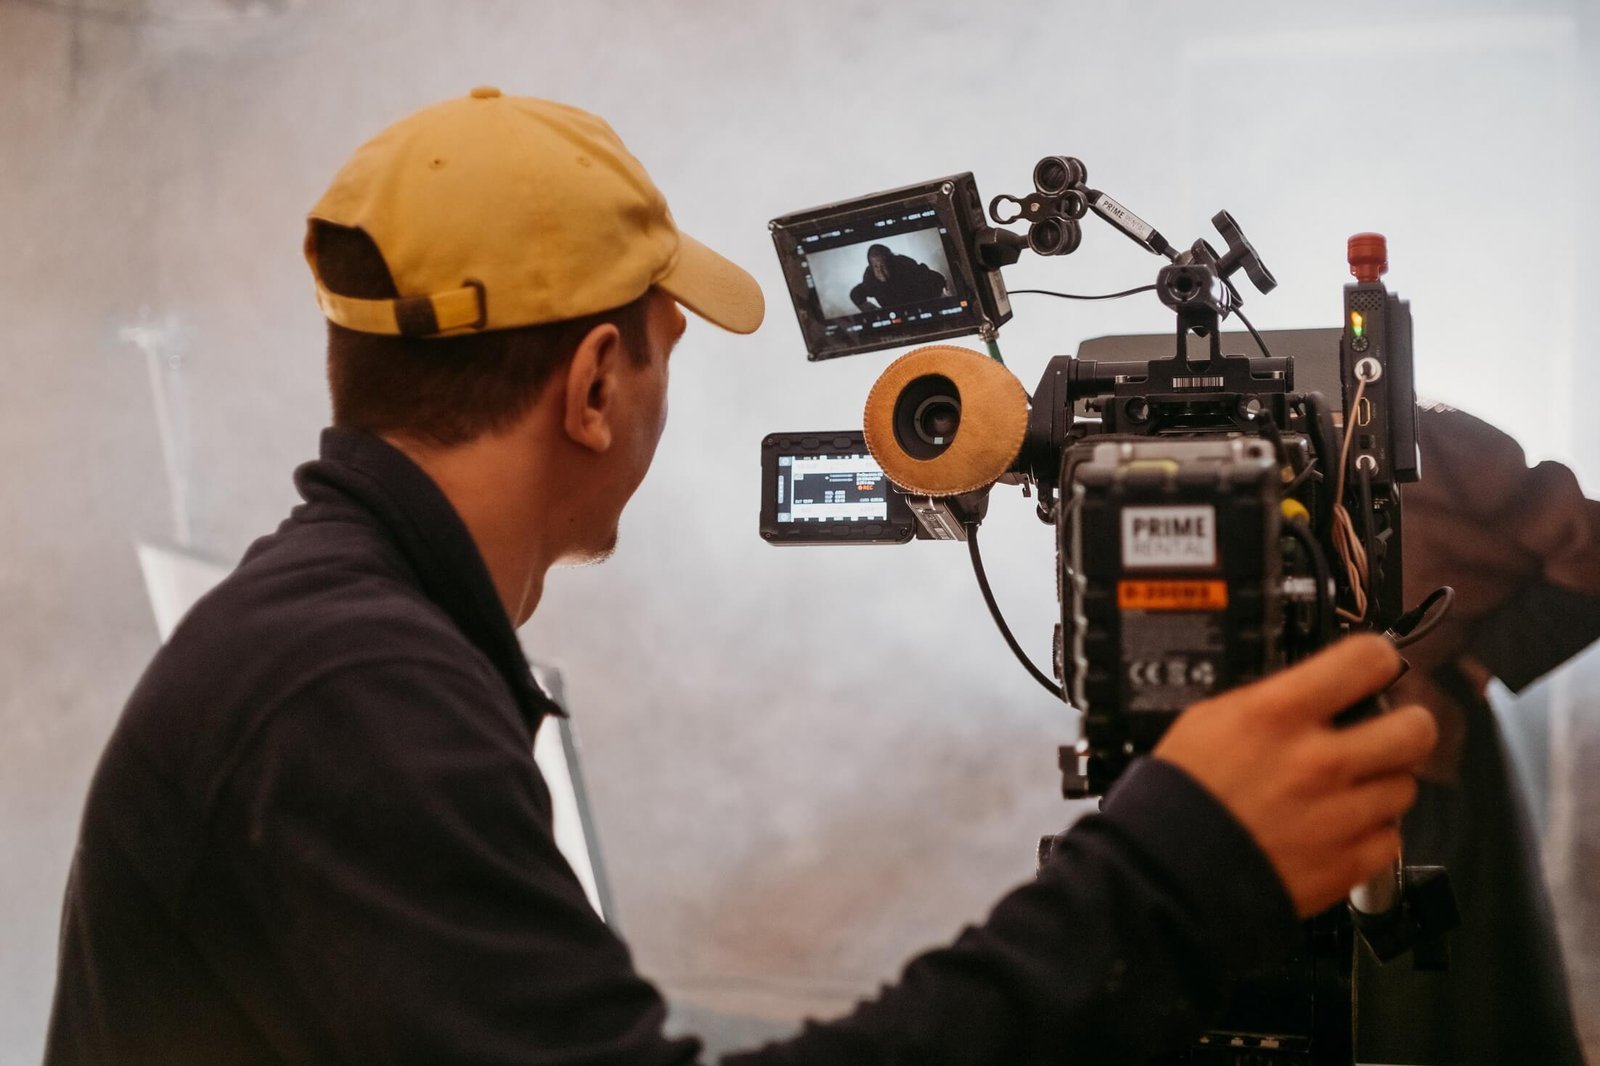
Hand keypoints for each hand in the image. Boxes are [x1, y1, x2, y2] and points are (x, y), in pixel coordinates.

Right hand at [1153, 634, 1436, 916]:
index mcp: (1278, 715)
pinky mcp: (1346, 863)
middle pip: (1415, 728)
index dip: (1377, 660)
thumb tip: (1315, 693)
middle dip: (1406, 726)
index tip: (1375, 668)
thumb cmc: (1180, 796)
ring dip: (1381, 784)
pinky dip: (1371, 833)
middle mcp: (1318, 762)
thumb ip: (1274, 702)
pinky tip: (1339, 828)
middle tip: (1389, 731)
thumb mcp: (1211, 719)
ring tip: (1346, 790)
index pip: (1368, 660)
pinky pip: (1391, 838)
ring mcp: (1338, 815)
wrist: (1168, 873)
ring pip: (1405, 786)